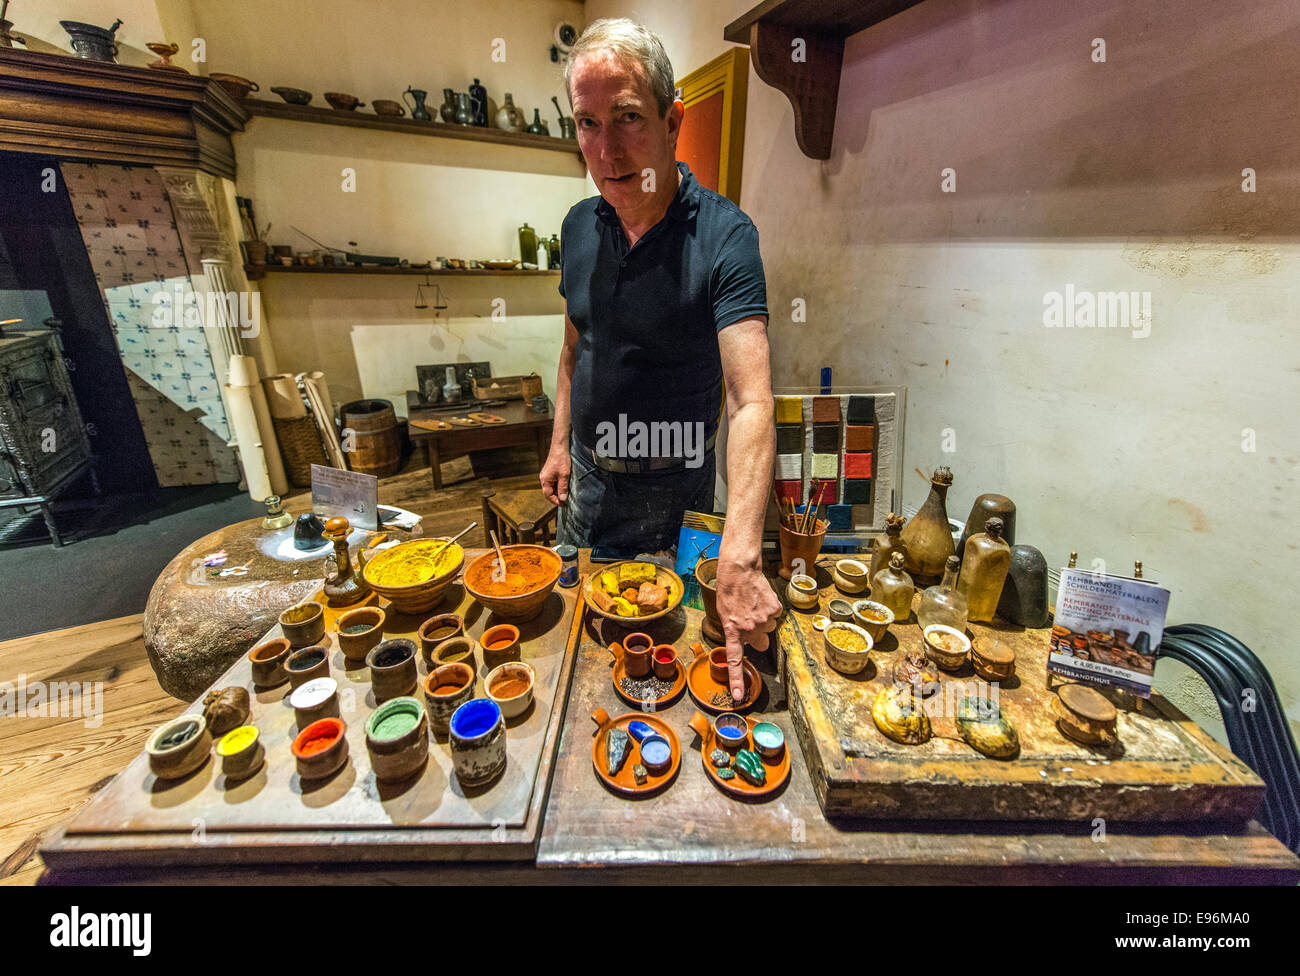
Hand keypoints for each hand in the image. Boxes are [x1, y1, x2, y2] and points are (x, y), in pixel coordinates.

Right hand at [539, 445, 569, 504]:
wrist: (559, 447)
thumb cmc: (561, 460)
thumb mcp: (564, 475)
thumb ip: (563, 488)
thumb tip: (563, 499)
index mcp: (545, 480)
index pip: (548, 495)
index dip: (555, 501)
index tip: (563, 504)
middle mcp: (543, 478)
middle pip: (548, 492)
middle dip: (556, 497)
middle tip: (565, 501)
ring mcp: (546, 475)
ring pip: (550, 487)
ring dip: (557, 492)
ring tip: (565, 494)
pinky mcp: (549, 472)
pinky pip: (552, 482)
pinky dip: (557, 486)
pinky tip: (563, 486)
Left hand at [715, 555, 782, 700]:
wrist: (739, 570)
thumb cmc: (729, 590)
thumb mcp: (724, 613)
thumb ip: (735, 631)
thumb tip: (749, 643)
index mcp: (733, 630)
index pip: (735, 660)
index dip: (737, 680)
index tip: (738, 696)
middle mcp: (749, 628)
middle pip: (761, 643)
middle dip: (758, 635)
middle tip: (751, 618)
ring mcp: (763, 619)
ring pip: (769, 627)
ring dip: (764, 619)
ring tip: (753, 603)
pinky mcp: (774, 609)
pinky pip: (775, 615)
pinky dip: (770, 608)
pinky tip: (761, 598)